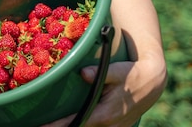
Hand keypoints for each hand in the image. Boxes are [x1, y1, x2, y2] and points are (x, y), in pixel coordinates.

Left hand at [42, 60, 165, 126]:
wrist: (152, 82)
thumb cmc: (131, 74)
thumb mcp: (116, 70)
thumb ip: (99, 72)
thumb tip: (83, 73)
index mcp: (104, 114)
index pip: (74, 123)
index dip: (56, 126)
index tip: (40, 126)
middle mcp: (108, 126)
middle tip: (39, 125)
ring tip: (52, 125)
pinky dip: (83, 126)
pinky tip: (73, 123)